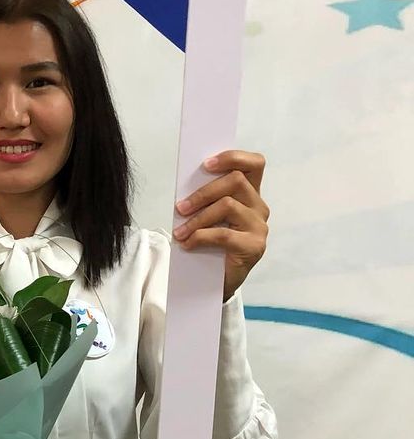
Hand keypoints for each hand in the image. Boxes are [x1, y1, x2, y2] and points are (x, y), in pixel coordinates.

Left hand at [172, 150, 268, 301]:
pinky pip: (223, 234)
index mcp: (249, 194)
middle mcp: (259, 207)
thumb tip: (186, 184)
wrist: (215, 280)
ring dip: (197, 218)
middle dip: (203, 193)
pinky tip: (187, 244)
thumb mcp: (207, 215)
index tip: (206, 164)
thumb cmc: (210, 243)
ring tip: (180, 231)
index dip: (233, 157)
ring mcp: (259, 226)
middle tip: (180, 207)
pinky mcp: (254, 246)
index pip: (254, 163)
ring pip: (228, 205)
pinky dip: (200, 237)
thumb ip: (206, 197)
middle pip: (236, 181)